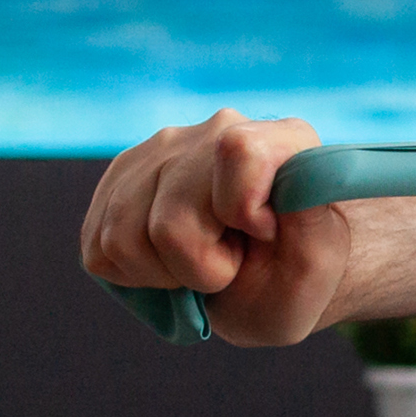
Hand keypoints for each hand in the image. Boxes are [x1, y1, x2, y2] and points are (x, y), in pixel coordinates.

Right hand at [78, 110, 348, 346]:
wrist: (261, 287)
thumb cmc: (291, 280)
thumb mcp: (317, 269)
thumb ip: (312, 229)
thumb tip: (290, 184)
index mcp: (281, 140)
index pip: (240, 149)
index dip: (243, 211)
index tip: (264, 236)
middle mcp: (218, 129)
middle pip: (172, 218)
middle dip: (201, 265)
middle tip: (234, 264)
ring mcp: (161, 150)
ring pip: (125, 234)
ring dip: (165, 272)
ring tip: (202, 261)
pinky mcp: (119, 177)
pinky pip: (98, 243)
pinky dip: (134, 272)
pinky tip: (170, 260)